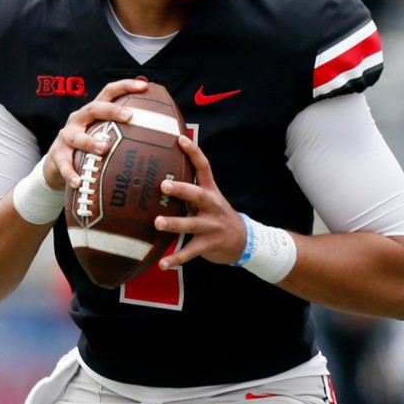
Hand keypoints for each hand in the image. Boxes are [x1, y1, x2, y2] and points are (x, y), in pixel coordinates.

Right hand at [43, 78, 146, 190]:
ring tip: (104, 148)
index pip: (109, 92)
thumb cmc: (89, 148)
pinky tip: (79, 181)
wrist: (57, 164)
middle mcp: (79, 119)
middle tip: (129, 116)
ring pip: (77, 136)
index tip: (144, 86)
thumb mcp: (104, 135)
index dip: (125, 86)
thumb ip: (124, 132)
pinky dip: (70, 173)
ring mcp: (66, 136)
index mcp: (93, 112)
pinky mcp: (57, 154)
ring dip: (90, 142)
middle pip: (94, 108)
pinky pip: (63, 163)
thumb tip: (161, 133)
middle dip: (111, 111)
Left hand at [154, 135, 246, 268]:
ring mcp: (211, 226)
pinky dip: (176, 259)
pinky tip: (162, 264)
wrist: (246, 241)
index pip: (204, 167)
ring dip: (174, 223)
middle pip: (197, 195)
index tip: (180, 139)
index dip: (193, 152)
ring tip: (157, 222)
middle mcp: (212, 207)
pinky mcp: (209, 245)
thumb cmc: (218, 216)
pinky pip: (190, 252)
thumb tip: (163, 174)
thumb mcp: (211, 199)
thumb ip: (192, 188)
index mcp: (211, 192)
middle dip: (181, 189)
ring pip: (191, 224)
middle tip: (163, 184)